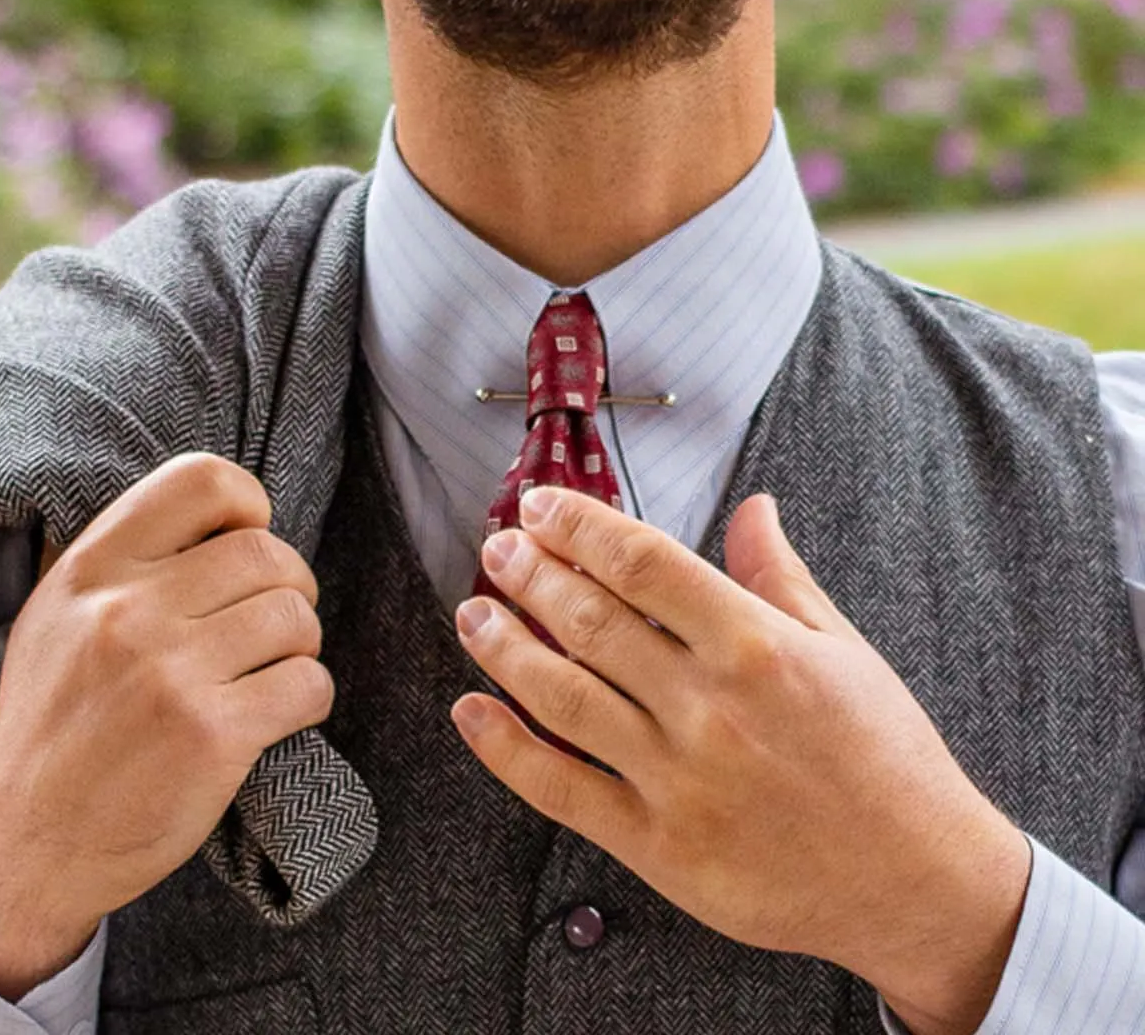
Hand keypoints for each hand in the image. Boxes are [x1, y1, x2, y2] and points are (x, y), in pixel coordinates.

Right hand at [0, 453, 334, 1000]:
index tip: (249, 541)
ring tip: (277, 666)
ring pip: (295, 616)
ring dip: (303, 643)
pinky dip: (311, 696)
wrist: (24, 852)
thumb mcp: (58, 617)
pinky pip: (308, 684)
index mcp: (91, 570)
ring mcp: (171, 675)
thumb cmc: (56, 727)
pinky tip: (282, 712)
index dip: (249, 505)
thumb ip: (126, 560)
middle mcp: (128, 612)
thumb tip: (220, 517)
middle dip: (291, 585)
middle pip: (266, 553)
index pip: (202, 480)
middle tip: (275, 622)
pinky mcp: (213, 736)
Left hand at [452, 487, 1030, 1034]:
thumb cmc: (884, 756)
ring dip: (505, 648)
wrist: (914, 880)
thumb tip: (751, 506)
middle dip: (532, 574)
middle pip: (592, 621)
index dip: (581, 527)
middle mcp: (710, 707)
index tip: (544, 506)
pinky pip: (562, 790)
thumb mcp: (844, 647)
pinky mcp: (659, 846)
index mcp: (757, 645)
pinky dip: (507, 750)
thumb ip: (779, 575)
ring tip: (474, 611)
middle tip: (499, 548)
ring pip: (564, 697)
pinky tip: (472, 712)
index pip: (643, 563)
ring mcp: (679, 780)